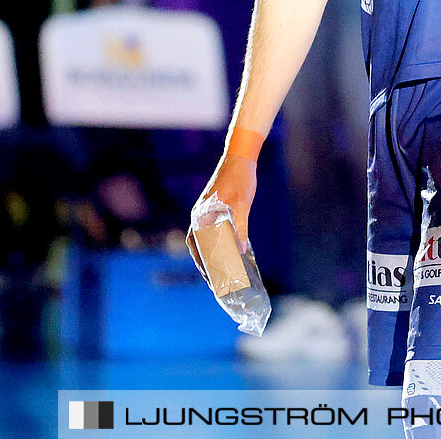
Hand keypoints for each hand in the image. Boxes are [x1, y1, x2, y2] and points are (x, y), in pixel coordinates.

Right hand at [186, 154, 257, 273]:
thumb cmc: (240, 180)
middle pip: (199, 247)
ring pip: (205, 240)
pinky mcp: (214, 210)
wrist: (240, 158)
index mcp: (202, 216)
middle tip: (217, 283)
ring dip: (212, 256)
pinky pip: (212, 232)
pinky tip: (228, 251)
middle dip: (207, 265)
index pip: (199, 247)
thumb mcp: (241, 204)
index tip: (212, 280)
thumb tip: (239, 250)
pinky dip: (217, 244)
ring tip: (221, 272)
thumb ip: (239, 227)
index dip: (205, 265)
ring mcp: (206, 213)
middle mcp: (200, 216)